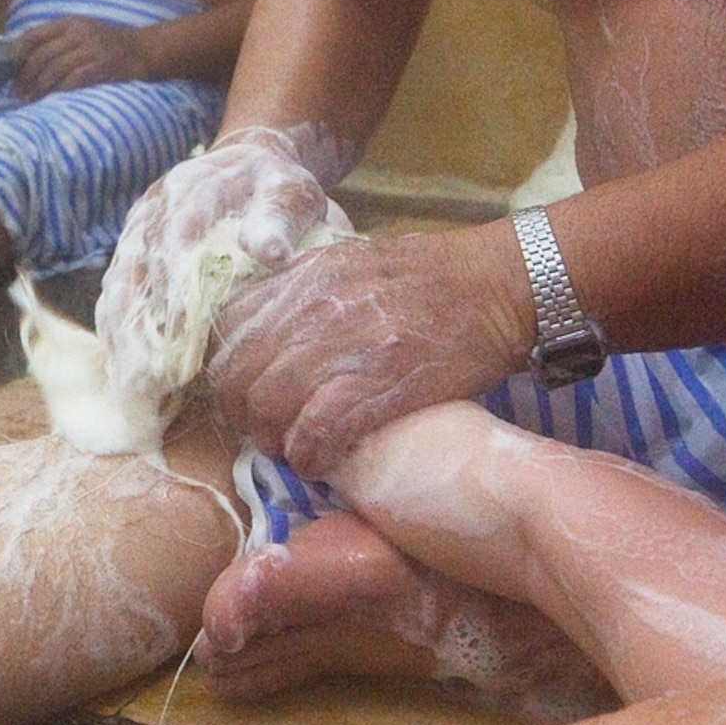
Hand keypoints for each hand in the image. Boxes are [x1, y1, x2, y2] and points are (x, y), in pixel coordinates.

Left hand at [13, 17, 149, 97]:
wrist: (145, 50)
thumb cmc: (109, 45)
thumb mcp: (83, 32)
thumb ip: (57, 40)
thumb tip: (24, 59)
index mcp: (70, 23)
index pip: (34, 35)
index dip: (17, 54)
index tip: (7, 71)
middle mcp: (79, 33)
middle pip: (42, 56)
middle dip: (25, 77)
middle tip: (14, 93)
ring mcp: (93, 50)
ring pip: (55, 70)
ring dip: (38, 88)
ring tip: (27, 101)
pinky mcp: (104, 67)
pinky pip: (75, 81)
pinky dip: (59, 92)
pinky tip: (50, 102)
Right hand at [99, 128, 335, 405]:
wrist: (246, 160)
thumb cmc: (275, 186)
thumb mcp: (290, 192)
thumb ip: (279, 218)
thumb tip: (269, 252)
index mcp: (193, 188)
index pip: (175, 242)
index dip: (175, 292)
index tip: (181, 339)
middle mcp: (154, 208)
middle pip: (137, 272)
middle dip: (141, 331)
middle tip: (149, 384)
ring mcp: (137, 229)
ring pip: (119, 288)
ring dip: (122, 340)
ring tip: (132, 390)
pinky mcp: (129, 248)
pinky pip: (113, 293)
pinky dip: (115, 333)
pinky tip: (122, 372)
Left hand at [208, 221, 529, 474]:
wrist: (498, 286)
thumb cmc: (430, 277)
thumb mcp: (353, 262)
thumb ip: (304, 289)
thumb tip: (260, 327)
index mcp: (305, 274)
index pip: (226, 325)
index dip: (228, 366)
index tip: (245, 388)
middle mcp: (315, 306)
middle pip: (238, 373)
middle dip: (242, 413)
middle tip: (265, 429)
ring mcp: (346, 346)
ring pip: (269, 406)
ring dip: (273, 440)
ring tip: (292, 450)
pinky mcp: (380, 385)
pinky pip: (317, 432)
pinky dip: (310, 455)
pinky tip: (320, 462)